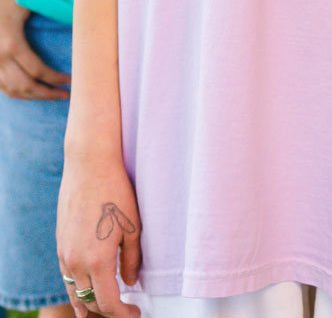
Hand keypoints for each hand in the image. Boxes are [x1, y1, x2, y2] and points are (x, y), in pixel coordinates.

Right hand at [0, 0, 70, 98]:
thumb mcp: (26, 3)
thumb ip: (48, 9)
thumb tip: (76, 15)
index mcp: (12, 44)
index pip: (37, 71)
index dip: (55, 79)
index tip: (71, 81)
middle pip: (26, 86)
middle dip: (47, 93)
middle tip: (66, 95)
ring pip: (13, 90)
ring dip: (34, 97)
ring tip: (52, 95)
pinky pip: (2, 88)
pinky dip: (18, 94)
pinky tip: (31, 93)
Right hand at [58, 150, 141, 317]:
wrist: (89, 164)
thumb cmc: (115, 192)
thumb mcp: (133, 227)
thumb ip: (132, 260)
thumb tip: (130, 282)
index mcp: (97, 261)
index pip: (108, 303)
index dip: (123, 314)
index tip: (135, 314)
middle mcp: (76, 261)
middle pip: (89, 302)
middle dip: (107, 310)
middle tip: (125, 309)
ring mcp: (64, 252)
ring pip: (74, 291)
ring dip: (88, 302)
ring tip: (102, 306)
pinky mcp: (60, 241)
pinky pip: (66, 275)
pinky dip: (76, 286)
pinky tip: (85, 285)